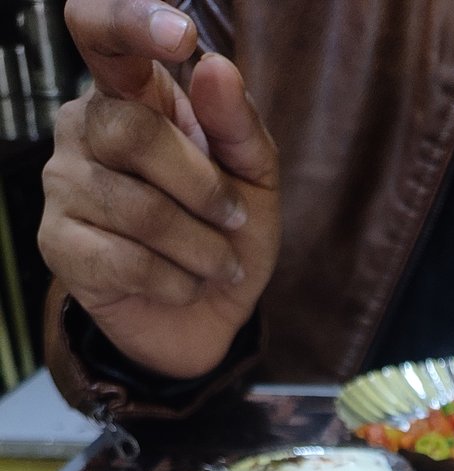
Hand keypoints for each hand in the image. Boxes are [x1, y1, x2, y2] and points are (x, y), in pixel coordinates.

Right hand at [39, 0, 279, 379]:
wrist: (207, 317)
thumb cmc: (227, 234)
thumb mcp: (255, 178)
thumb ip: (239, 125)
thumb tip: (215, 66)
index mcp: (129, 94)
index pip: (99, 32)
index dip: (128, 20)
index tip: (181, 34)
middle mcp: (84, 129)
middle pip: (133, 133)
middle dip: (203, 188)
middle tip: (235, 220)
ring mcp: (63, 185)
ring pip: (137, 208)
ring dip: (200, 248)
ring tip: (219, 264)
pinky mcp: (59, 245)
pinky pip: (126, 261)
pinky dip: (176, 282)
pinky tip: (184, 285)